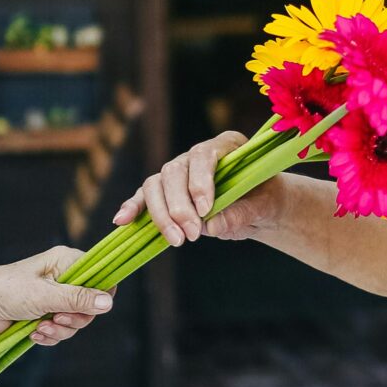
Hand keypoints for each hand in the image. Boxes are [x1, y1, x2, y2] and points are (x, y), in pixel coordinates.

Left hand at [0, 247, 111, 345]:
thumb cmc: (7, 290)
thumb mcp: (44, 295)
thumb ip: (77, 299)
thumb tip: (108, 303)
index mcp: (66, 261)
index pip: (100, 276)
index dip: (100, 296)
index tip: (88, 309)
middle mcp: (65, 277)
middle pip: (90, 304)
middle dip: (74, 318)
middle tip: (56, 319)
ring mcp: (56, 297)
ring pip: (76, 320)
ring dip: (60, 330)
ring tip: (40, 328)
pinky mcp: (47, 313)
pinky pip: (62, 329)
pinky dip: (51, 335)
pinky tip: (35, 334)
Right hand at [115, 130, 281, 247]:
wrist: (260, 207)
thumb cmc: (264, 200)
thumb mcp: (264, 206)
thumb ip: (242, 213)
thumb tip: (211, 226)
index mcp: (226, 146)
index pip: (204, 156)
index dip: (200, 181)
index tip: (204, 209)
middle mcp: (197, 155)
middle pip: (174, 171)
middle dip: (179, 205)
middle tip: (192, 235)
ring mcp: (179, 172)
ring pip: (156, 185)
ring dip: (161, 214)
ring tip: (176, 241)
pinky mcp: (166, 191)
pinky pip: (144, 197)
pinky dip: (133, 208)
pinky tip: (123, 221)